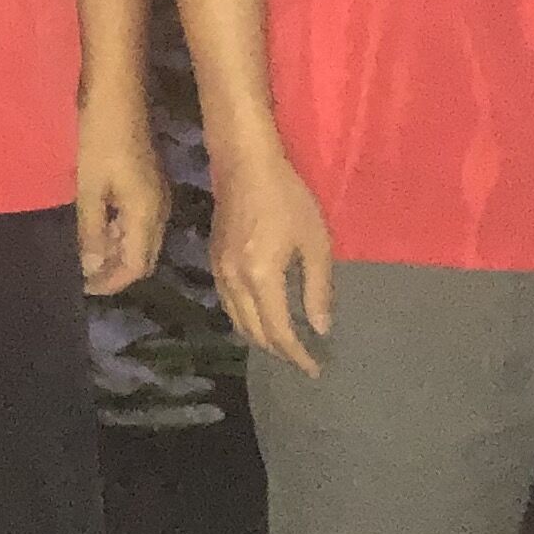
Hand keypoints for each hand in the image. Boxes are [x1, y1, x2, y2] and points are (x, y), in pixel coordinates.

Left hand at [76, 97, 168, 295]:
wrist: (117, 93)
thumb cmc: (99, 138)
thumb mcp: (89, 187)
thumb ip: (91, 230)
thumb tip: (91, 268)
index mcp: (147, 214)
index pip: (136, 266)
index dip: (111, 282)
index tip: (84, 288)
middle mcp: (160, 210)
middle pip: (144, 257)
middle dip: (116, 271)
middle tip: (85, 276)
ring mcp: (158, 195)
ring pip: (142, 239)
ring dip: (117, 251)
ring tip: (86, 255)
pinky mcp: (150, 183)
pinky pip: (140, 221)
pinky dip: (120, 232)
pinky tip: (98, 228)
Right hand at [210, 136, 337, 376]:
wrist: (245, 165)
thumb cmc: (288, 199)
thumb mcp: (315, 243)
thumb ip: (318, 289)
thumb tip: (320, 328)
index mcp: (261, 277)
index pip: (278, 331)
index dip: (297, 355)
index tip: (316, 369)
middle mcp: (234, 280)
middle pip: (253, 331)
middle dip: (278, 351)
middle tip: (303, 360)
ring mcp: (219, 271)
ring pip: (236, 320)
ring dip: (259, 338)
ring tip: (284, 345)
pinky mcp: (214, 260)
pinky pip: (227, 303)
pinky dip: (245, 319)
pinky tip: (260, 317)